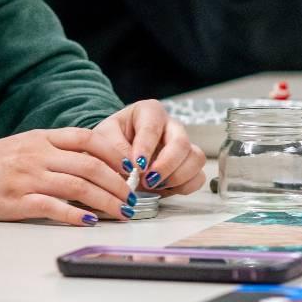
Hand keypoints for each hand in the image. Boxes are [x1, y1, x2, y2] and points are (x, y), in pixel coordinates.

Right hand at [0, 126, 133, 224]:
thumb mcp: (28, 144)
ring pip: (78, 188)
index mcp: (43, 138)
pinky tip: (90, 221)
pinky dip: (76, 215)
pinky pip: (54, 208)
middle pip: (89, 167)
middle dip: (117, 184)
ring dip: (105, 201)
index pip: (87, 139)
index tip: (129, 167)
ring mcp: (29, 179)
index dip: (113, 153)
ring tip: (121, 212)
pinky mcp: (19, 202)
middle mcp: (39, 156)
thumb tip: (95, 162)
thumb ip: (58, 149)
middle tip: (132, 197)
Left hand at [86, 100, 206, 197]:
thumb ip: (114, 148)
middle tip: (148, 180)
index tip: (137, 165)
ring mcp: (183, 146)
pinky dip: (184, 186)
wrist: (115, 151)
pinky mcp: (187, 166)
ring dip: (177, 177)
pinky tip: (164, 189)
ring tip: (154, 186)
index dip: (146, 147)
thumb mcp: (103, 136)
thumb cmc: (110, 138)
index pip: (154, 126)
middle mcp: (171, 126)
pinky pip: (198, 177)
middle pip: (181, 143)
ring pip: (196, 158)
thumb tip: (131, 166)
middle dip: (166, 165)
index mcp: (150, 112)